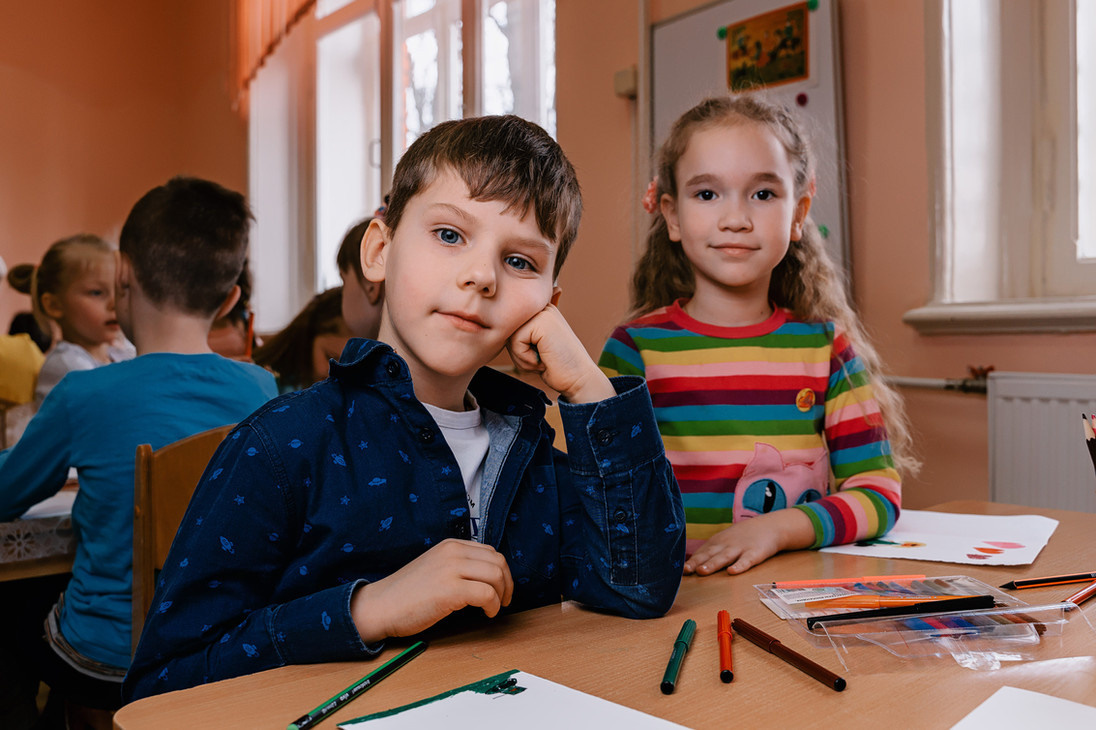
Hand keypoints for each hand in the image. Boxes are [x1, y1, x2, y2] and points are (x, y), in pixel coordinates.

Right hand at [350, 539, 512, 642]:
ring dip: (501, 595)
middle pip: (498, 562)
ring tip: (493, 608)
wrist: (381, 606)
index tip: (501, 588)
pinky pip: (487, 594)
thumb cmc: (406, 593)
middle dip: (507, 583)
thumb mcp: (435, 567)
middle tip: (504, 600)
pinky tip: (486, 614)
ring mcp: (451, 569)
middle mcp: (453, 552)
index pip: (490, 552)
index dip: (502, 571)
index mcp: (450, 545)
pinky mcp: (450, 590)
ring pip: (496, 576)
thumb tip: (487, 577)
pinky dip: (493, 606)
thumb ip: (458, 565)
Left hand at [507, 303, 613, 403]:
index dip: (517, 347)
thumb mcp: (534, 345)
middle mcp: (542, 307)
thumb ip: (519, 334)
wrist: (579, 378)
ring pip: (509, 337)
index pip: (509, 326)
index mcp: (540, 310)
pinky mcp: (541, 322)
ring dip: (522, 357)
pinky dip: (526, 358)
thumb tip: (500, 326)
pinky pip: (515, 343)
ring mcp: (543, 313)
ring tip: (543, 358)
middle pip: (507, 331)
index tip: (540, 353)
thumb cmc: (556, 366)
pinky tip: (544, 359)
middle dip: (518, 352)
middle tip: (541, 358)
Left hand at [683, 509, 814, 575]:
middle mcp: (726, 545)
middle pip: (709, 554)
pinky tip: (732, 572)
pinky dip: (739, 566)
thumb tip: (690, 565)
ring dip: (712, 564)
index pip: (701, 553)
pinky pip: (746, 561)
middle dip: (696, 562)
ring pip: (724, 557)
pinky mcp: (755, 553)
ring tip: (702, 571)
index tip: (678, 571)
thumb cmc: (742, 537)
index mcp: (717, 543)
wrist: (769, 526)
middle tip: (685, 570)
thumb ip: (709, 552)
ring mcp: (740, 549)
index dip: (690, 561)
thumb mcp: (724, 540)